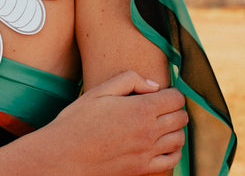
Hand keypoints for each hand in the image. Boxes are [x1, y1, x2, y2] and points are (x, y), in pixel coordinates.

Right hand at [32, 71, 187, 175]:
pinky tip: (159, 142)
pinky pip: (173, 160)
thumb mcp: (99, 91)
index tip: (162, 91)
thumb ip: (129, 80)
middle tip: (160, 104)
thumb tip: (153, 85)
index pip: (176, 99)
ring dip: (174, 127)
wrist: (66, 154)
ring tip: (159, 121)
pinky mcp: (143, 169)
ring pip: (180, 138)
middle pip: (181, 117)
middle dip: (175, 107)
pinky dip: (173, 149)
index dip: (172, 91)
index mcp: (140, 109)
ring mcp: (148, 153)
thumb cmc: (79, 119)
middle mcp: (149, 132)